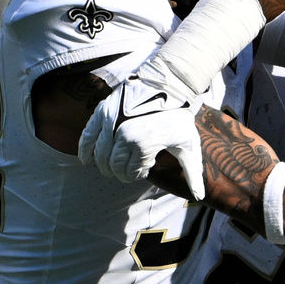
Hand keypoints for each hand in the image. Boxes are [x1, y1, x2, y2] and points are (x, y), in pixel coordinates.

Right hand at [78, 59, 205, 199]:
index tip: (142, 171)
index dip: (136, 174)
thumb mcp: (189, 146)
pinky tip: (86, 160)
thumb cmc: (180, 118)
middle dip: (120, 172)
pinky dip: (85, 150)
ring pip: (100, 154)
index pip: (131, 172)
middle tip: (126, 172)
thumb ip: (192, 172)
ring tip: (112, 167)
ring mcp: (112, 123)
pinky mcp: (104, 112)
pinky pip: (88, 136)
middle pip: (114, 165)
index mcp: (145, 145)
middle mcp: (125, 135)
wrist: (169, 86)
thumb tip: (199, 196)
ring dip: (104, 165)